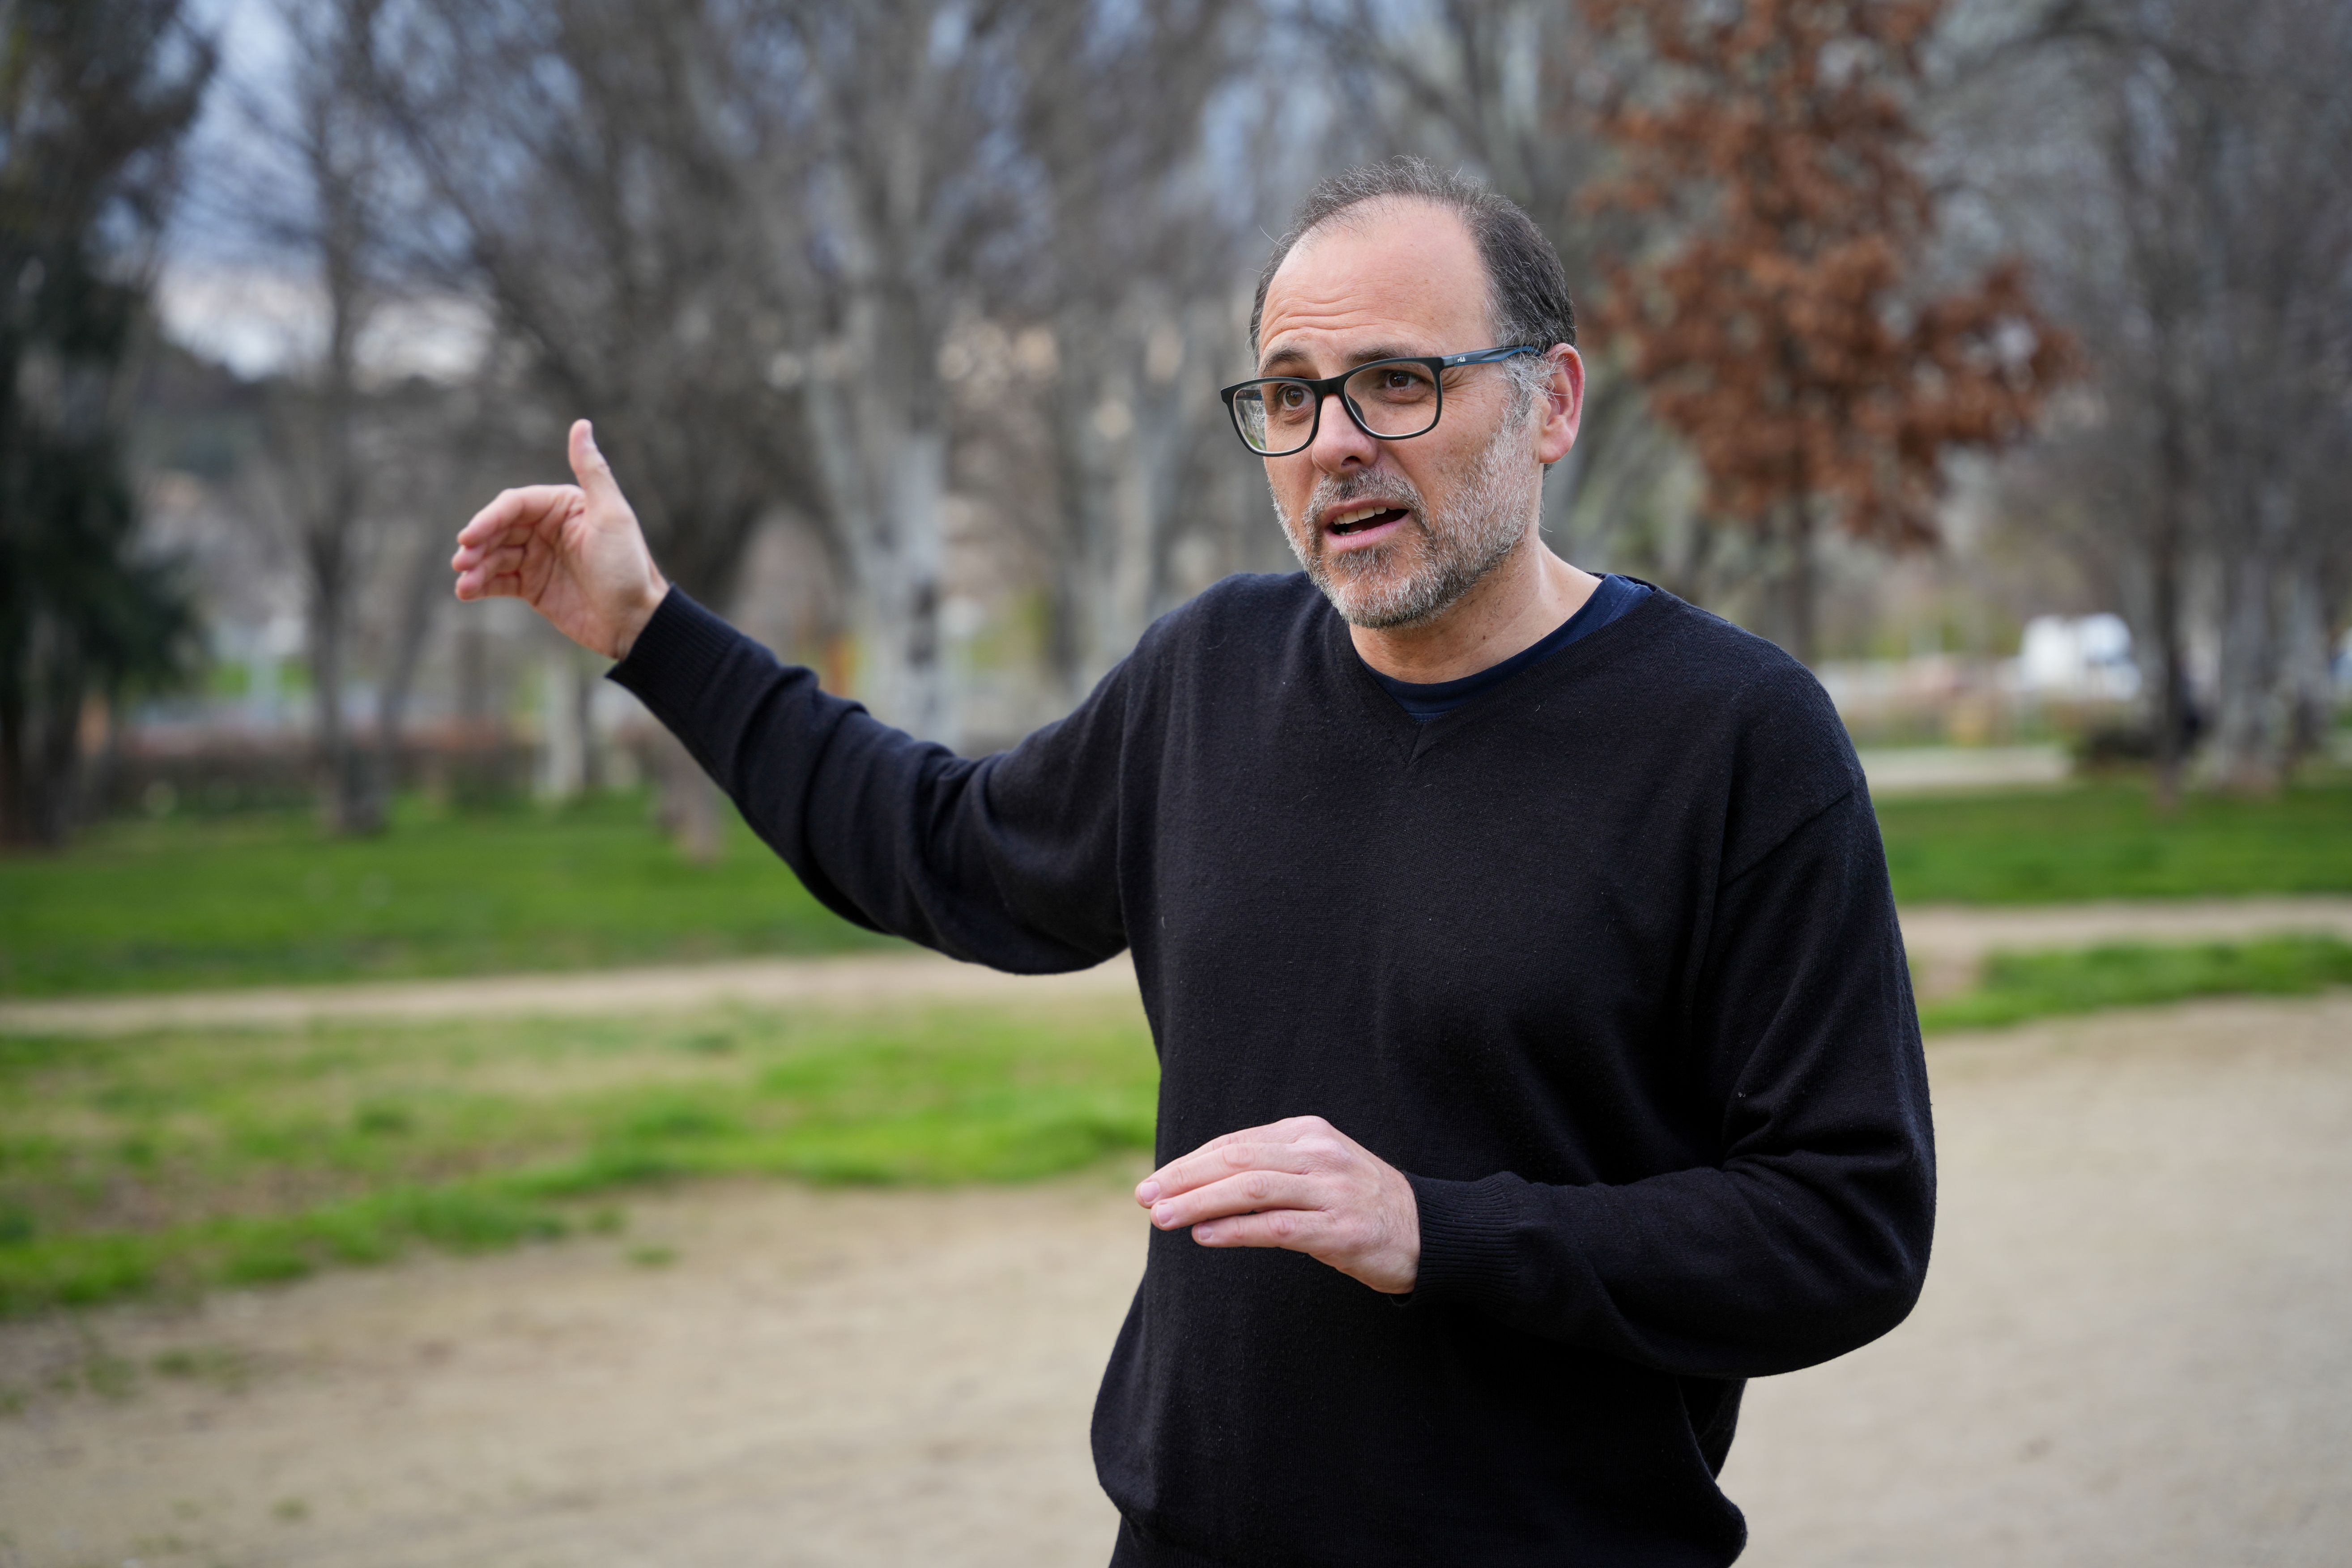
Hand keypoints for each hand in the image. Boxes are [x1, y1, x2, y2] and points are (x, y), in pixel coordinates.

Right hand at [452, 419, 668, 659]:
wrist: (637, 622)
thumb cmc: (628, 566)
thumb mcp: (612, 516)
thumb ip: (592, 471)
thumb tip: (581, 424)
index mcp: (563, 506)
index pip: (515, 504)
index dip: (489, 518)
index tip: (470, 537)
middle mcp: (547, 528)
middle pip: (499, 528)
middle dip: (477, 544)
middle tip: (462, 561)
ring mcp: (538, 558)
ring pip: (494, 555)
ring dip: (475, 567)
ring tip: (464, 583)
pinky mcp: (533, 587)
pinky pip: (499, 581)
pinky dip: (481, 585)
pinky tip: (466, 592)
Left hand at [1135, 1115, 1420, 1293]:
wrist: (1428, 1231)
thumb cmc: (1359, 1203)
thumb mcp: (1315, 1169)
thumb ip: (1267, 1168)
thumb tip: (1199, 1183)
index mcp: (1307, 1133)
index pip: (1234, 1142)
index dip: (1189, 1162)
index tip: (1154, 1182)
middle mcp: (1318, 1154)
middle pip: (1236, 1159)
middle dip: (1184, 1178)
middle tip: (1144, 1197)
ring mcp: (1332, 1190)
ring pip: (1252, 1188)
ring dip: (1200, 1202)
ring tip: (1162, 1217)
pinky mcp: (1342, 1230)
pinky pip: (1278, 1226)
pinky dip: (1237, 1230)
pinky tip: (1205, 1235)